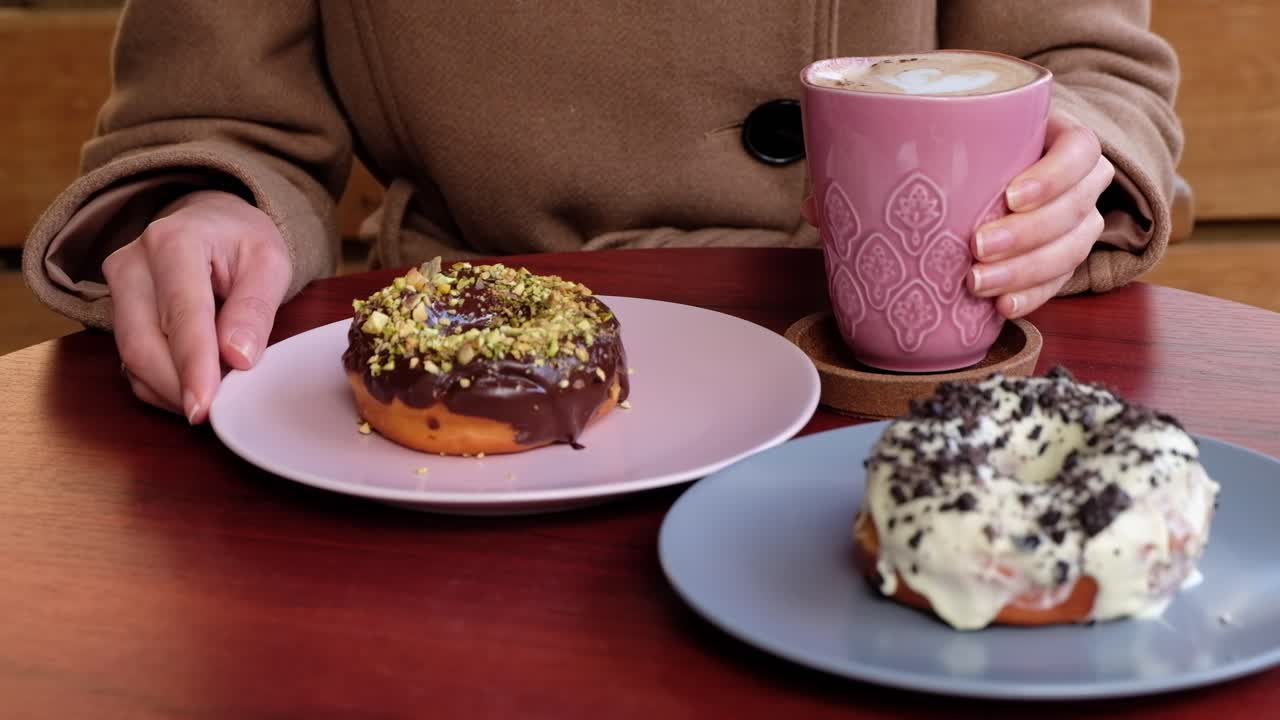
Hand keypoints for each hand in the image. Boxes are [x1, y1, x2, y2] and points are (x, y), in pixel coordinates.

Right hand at [102, 190, 290, 423]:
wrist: (212, 222)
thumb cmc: (243, 241)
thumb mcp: (269, 263)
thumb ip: (255, 308)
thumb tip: (237, 357)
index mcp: (174, 241)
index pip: (182, 313)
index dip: (193, 364)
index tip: (206, 403)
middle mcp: (133, 263)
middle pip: (143, 342)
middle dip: (178, 386)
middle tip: (216, 413)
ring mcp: (117, 289)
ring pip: (132, 358)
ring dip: (171, 389)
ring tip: (214, 397)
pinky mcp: (117, 314)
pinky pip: (131, 364)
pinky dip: (162, 385)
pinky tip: (193, 387)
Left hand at [799, 110, 1113, 318]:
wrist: (999, 167)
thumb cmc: (966, 153)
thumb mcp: (935, 144)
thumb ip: (881, 161)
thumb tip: (817, 205)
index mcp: (1051, 136)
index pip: (1079, 149)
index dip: (1053, 174)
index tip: (1010, 195)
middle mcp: (1075, 179)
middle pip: (1075, 209)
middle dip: (1028, 235)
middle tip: (977, 249)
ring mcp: (1075, 219)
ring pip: (1074, 248)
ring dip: (1029, 271)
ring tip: (980, 285)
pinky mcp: (1062, 255)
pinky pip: (1061, 281)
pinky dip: (1034, 296)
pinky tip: (1002, 308)